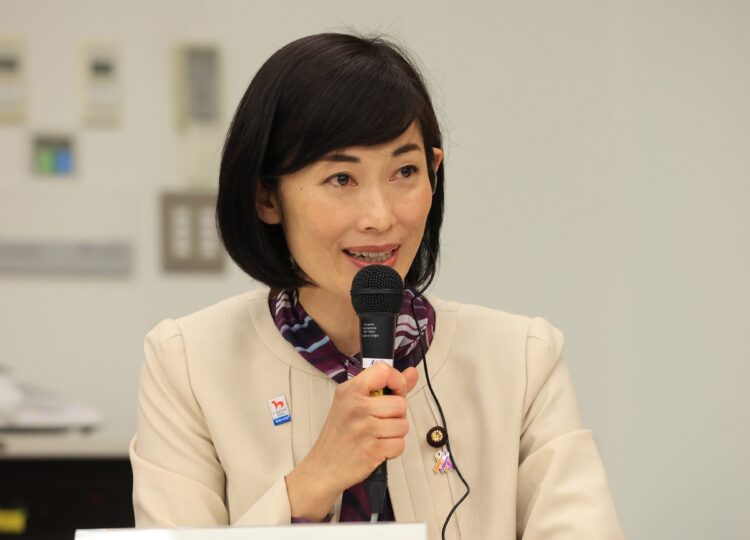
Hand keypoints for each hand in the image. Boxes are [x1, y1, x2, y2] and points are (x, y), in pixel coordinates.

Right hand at [285, 363, 418, 520]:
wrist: (323, 467)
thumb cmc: (340, 434)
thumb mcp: (353, 402)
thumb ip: (386, 386)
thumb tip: (412, 373)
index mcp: (350, 390)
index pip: (384, 371)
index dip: (397, 381)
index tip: (394, 392)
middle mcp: (357, 407)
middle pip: (400, 403)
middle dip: (397, 414)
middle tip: (380, 420)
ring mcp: (364, 429)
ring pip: (403, 425)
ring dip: (395, 433)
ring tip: (378, 435)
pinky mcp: (372, 450)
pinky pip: (400, 444)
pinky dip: (393, 449)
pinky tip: (379, 448)